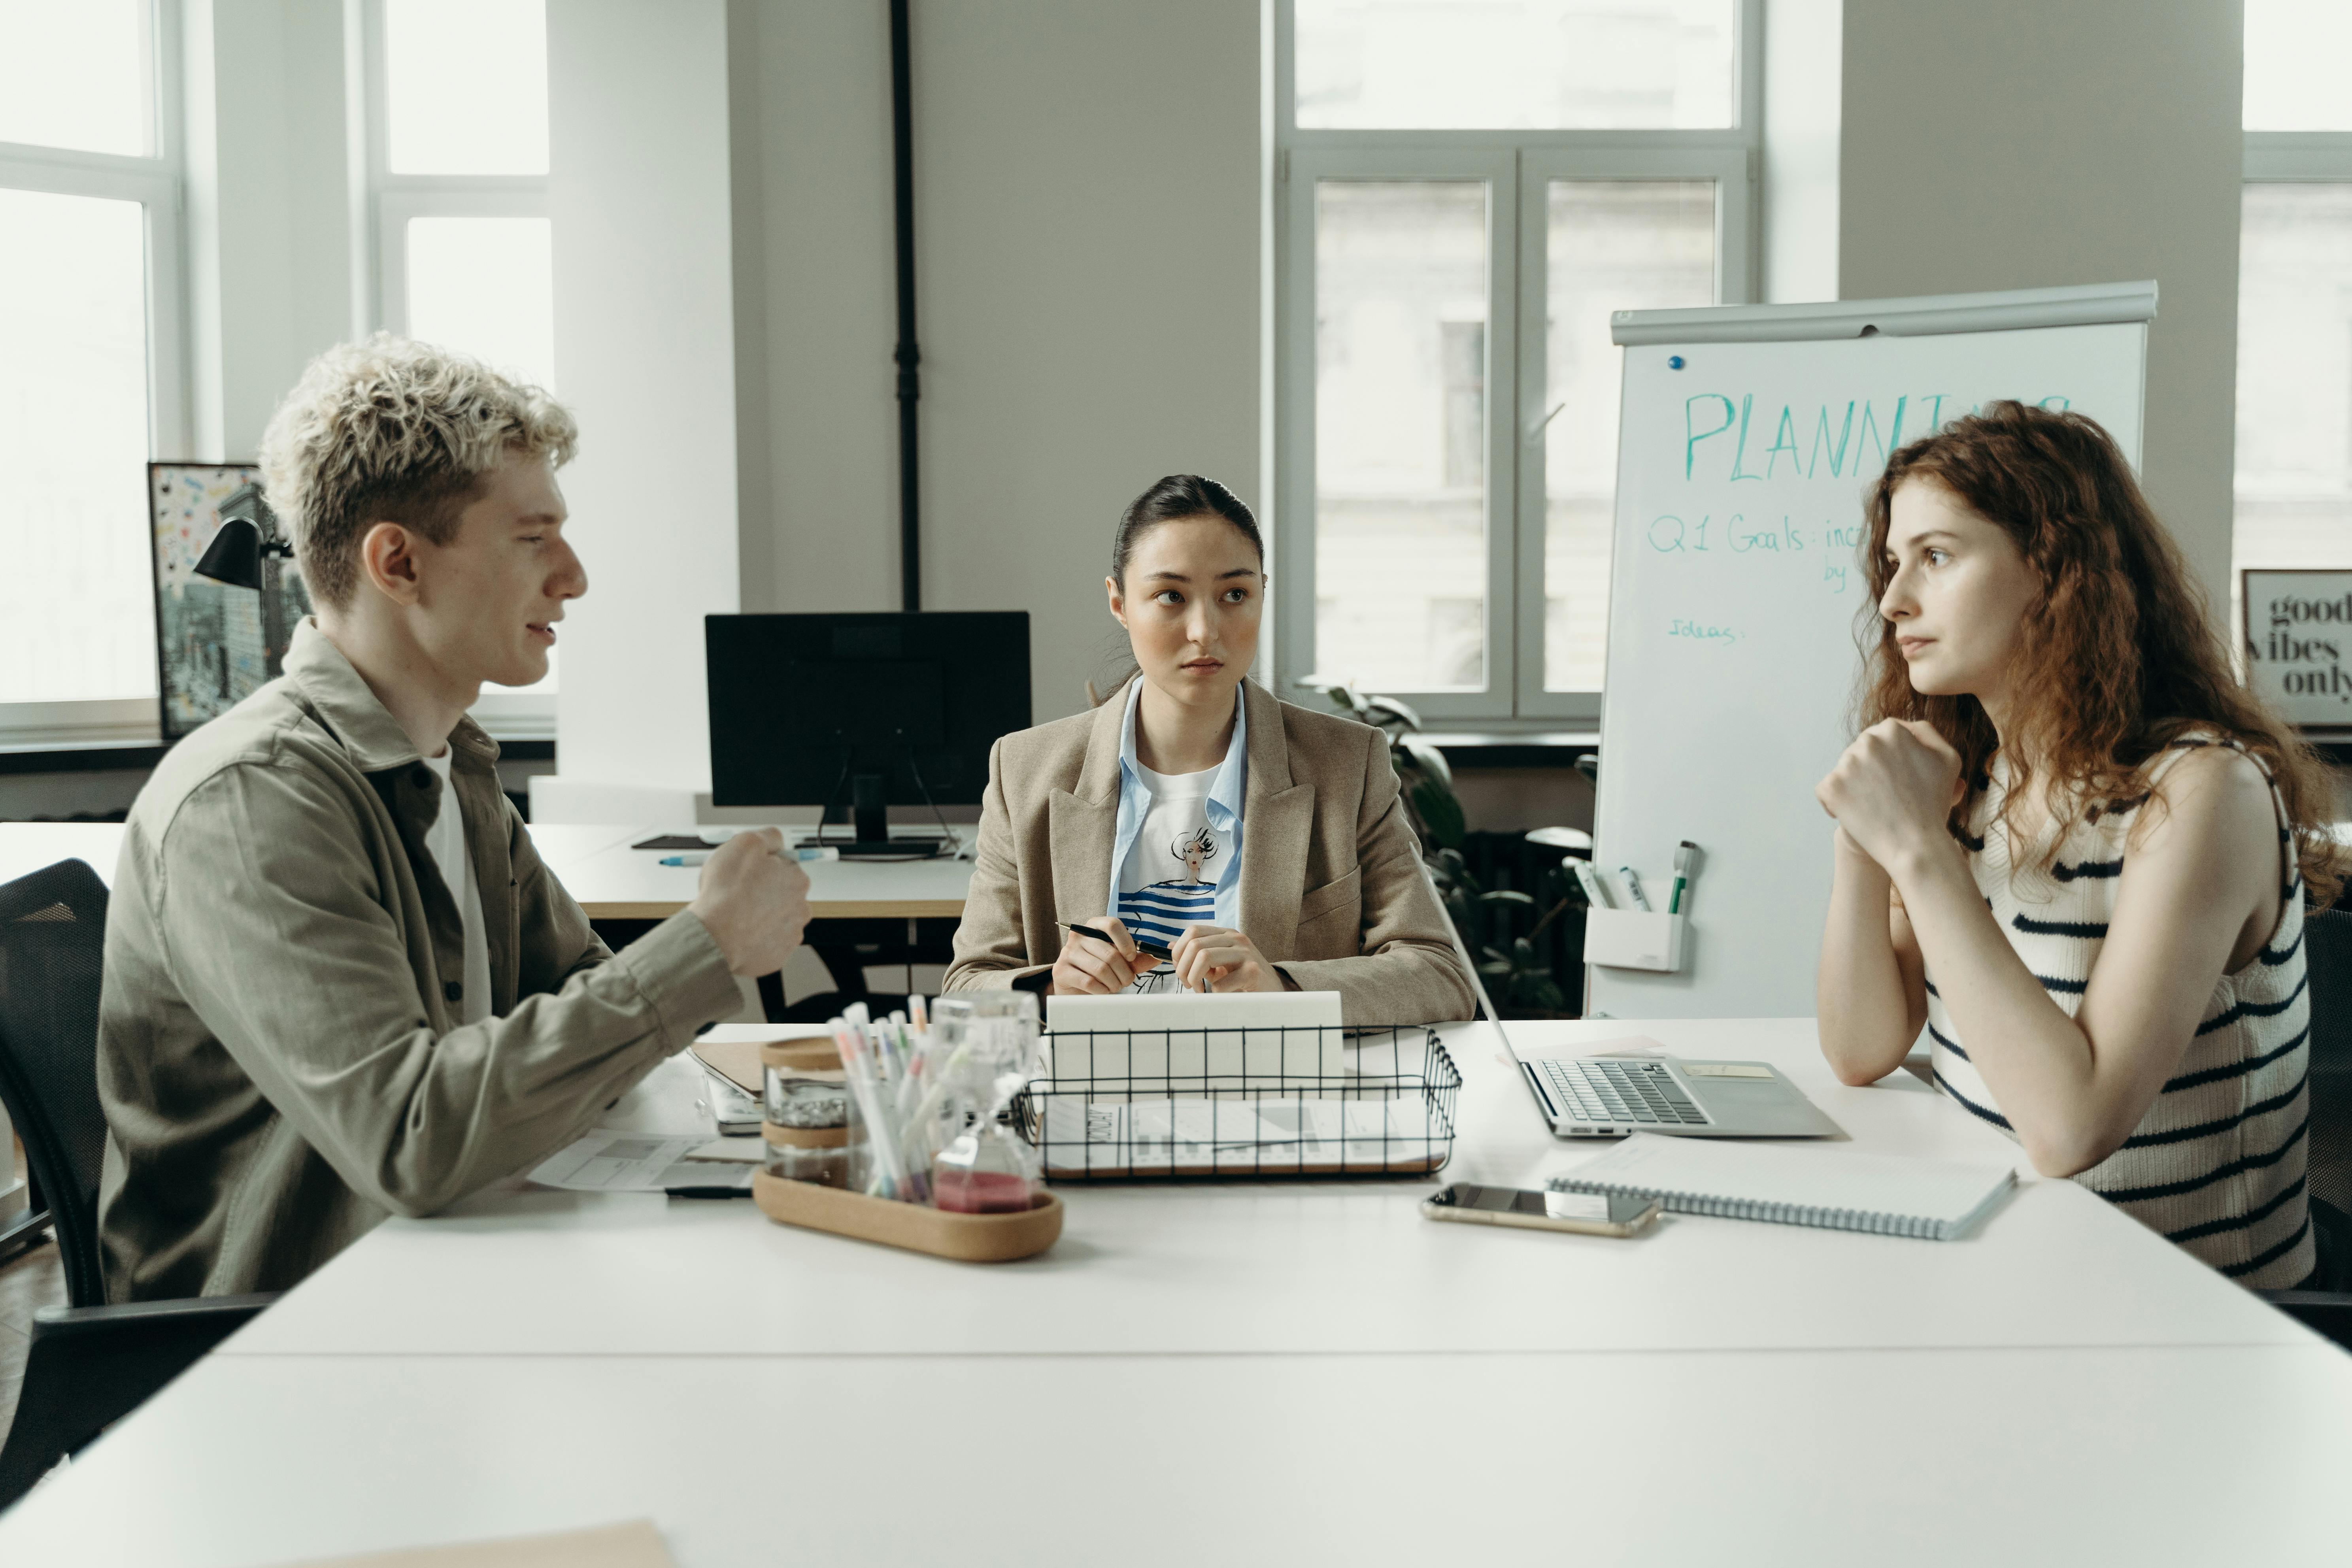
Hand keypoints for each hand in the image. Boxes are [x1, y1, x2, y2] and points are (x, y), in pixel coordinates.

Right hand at [688, 828, 811, 976]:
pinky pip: (767, 941)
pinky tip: (739, 932)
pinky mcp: (778, 955)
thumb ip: (768, 837)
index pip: (784, 866)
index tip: (747, 873)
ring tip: (735, 914)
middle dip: (762, 892)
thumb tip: (776, 839)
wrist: (714, 937)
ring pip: (774, 918)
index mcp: (797, 879)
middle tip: (738, 894)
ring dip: (759, 915)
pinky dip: (754, 937)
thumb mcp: (745, 844)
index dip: (762, 867)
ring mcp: (790, 934)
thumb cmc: (726, 892)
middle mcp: (801, 907)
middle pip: (781, 893)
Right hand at [1051, 915, 1151, 995]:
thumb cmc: (1099, 969)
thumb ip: (1137, 959)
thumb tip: (1158, 957)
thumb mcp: (1120, 961)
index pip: (1111, 924)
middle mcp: (1079, 936)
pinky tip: (1103, 991)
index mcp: (1094, 926)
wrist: (1073, 985)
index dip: (1126, 941)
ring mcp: (1067, 952)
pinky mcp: (1061, 971)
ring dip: (1114, 983)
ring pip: (1101, 969)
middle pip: (1110, 953)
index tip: (1132, 957)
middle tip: (1126, 981)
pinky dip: (1102, 990)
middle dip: (1124, 972)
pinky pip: (1089, 982)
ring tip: (1115, 986)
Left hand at [1170, 924, 1287, 993]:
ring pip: (1204, 956)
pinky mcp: (1253, 972)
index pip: (1193, 931)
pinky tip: (1218, 997)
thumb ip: (1197, 954)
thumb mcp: (1219, 963)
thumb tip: (1170, 946)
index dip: (1179, 951)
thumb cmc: (1242, 979)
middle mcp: (1236, 938)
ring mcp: (1246, 953)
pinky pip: (1220, 982)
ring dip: (1194, 978)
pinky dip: (1213, 993)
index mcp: (1226, 934)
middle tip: (1189, 985)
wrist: (1274, 991)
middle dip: (1183, 968)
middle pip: (1195, 944)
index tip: (1181, 970)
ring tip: (1199, 990)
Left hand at [1815, 719, 1962, 873]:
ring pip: (1845, 771)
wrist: (1915, 846)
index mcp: (1893, 730)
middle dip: (1871, 771)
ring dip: (1855, 786)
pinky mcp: (1830, 787)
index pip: (1882, 738)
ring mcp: (1846, 764)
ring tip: (1875, 806)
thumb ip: (1927, 734)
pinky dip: (1836, 803)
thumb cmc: (1934, 805)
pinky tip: (1856, 815)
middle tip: (1888, 796)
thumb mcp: (1948, 760)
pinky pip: (1826, 790)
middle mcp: (1866, 741)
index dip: (1890, 760)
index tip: (1898, 780)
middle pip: (1862, 752)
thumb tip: (1907, 727)